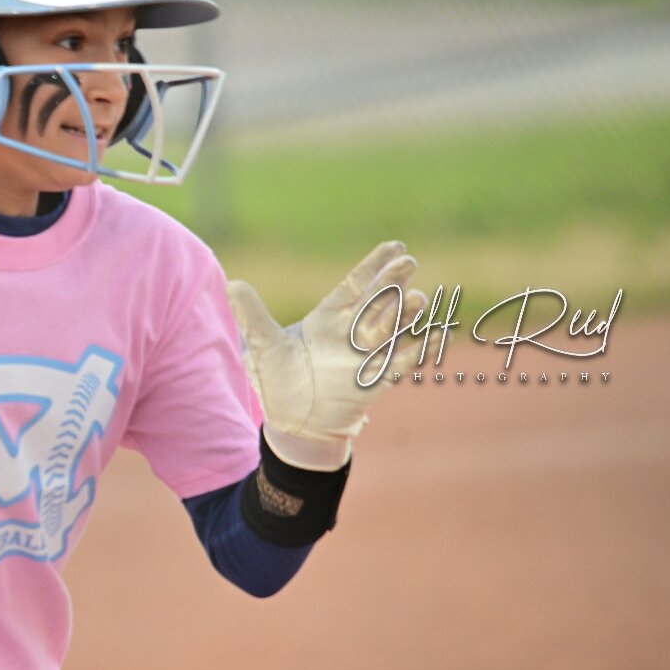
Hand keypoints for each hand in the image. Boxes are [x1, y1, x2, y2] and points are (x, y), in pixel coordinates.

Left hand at [226, 240, 427, 470]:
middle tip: (409, 261)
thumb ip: (253, 316)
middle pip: (376, 301)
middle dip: (392, 282)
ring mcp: (365, 356)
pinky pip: (400, 364)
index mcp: (327, 319)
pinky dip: (417, 351)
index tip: (395, 246)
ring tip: (419, 298)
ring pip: (390, 328)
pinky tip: (436, 337)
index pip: (354, 286)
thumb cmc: (280, 381)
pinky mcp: (373, 381)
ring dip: (404, 314)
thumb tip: (233, 284)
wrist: (293, 423)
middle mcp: (351, 332)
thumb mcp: (264, 346)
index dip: (374, 266)